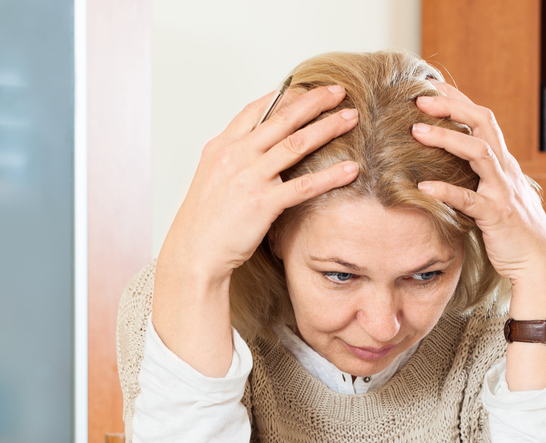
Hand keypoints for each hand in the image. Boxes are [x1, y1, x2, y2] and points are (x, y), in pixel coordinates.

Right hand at [160, 85, 360, 282]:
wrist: (194, 251)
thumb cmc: (204, 220)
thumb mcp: (212, 176)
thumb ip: (235, 157)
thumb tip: (257, 147)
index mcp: (222, 146)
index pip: (257, 110)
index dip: (286, 96)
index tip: (309, 88)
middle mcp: (236, 155)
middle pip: (282, 119)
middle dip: (314, 102)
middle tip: (338, 91)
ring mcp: (250, 177)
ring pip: (296, 144)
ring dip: (327, 128)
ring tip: (351, 118)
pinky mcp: (263, 203)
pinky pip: (304, 185)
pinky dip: (330, 176)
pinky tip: (350, 169)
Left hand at [411, 82, 545, 304]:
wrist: (540, 261)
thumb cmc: (515, 231)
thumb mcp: (498, 196)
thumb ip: (481, 179)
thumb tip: (453, 167)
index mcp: (505, 163)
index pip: (483, 119)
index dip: (458, 100)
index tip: (431, 86)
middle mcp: (506, 170)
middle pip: (484, 123)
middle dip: (452, 107)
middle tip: (419, 98)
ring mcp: (503, 191)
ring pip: (478, 152)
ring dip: (446, 138)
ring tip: (415, 131)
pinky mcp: (497, 216)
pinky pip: (469, 199)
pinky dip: (445, 190)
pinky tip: (423, 186)